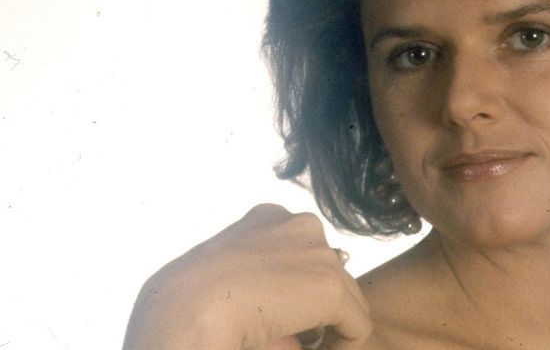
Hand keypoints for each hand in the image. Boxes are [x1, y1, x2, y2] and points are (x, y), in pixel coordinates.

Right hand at [123, 204, 370, 349]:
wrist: (186, 308)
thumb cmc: (194, 300)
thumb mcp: (236, 279)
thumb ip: (274, 286)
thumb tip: (308, 326)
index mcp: (270, 218)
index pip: (305, 254)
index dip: (298, 290)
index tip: (278, 315)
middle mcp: (300, 225)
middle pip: (330, 273)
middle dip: (317, 307)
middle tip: (292, 333)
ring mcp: (319, 253)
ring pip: (347, 298)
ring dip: (329, 324)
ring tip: (301, 342)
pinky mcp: (330, 288)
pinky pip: (358, 325)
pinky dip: (346, 344)